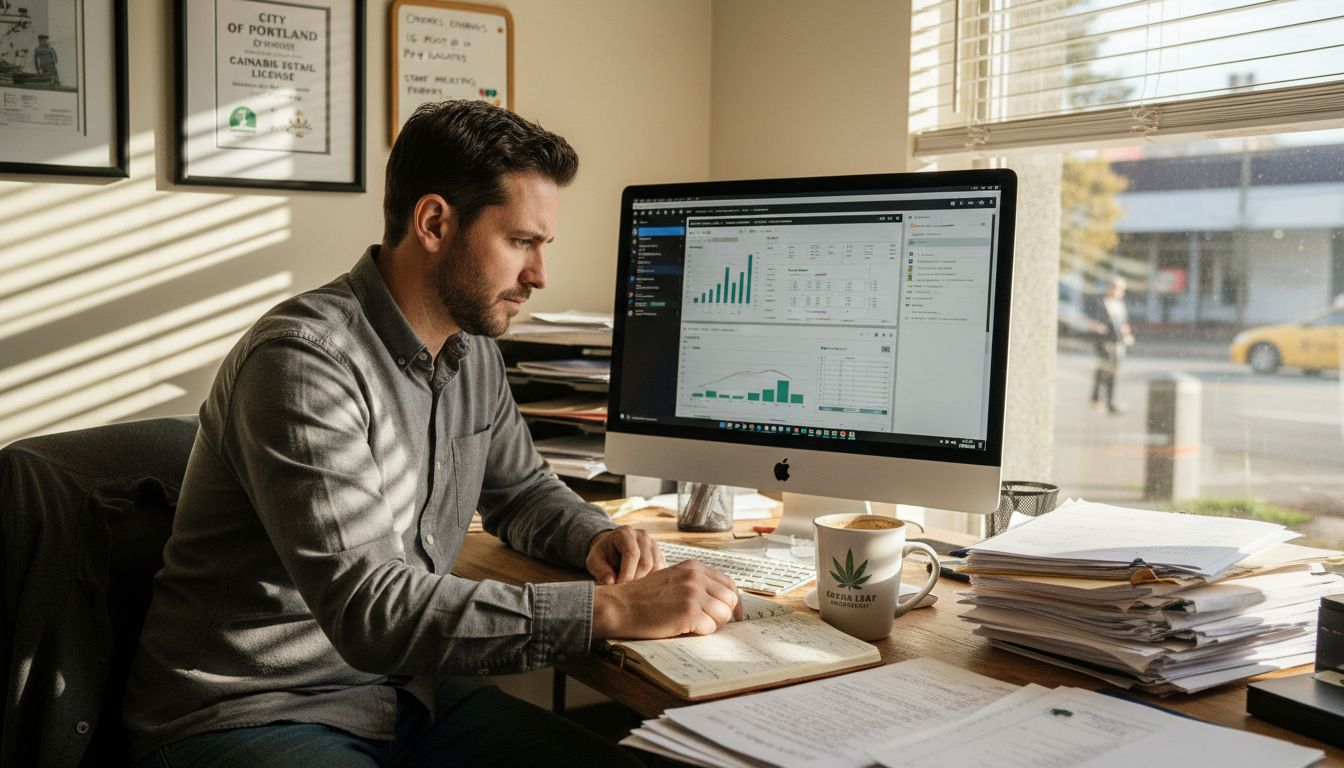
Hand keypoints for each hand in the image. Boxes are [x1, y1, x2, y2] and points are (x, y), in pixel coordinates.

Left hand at [586, 526, 664, 584]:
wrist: (612, 549)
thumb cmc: (603, 555)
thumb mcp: (594, 560)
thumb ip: (600, 570)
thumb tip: (611, 582)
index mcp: (625, 533)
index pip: (632, 554)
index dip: (626, 574)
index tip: (618, 587)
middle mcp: (643, 537)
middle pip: (646, 562)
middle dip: (635, 580)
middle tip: (624, 592)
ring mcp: (654, 545)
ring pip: (656, 568)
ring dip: (644, 583)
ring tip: (630, 591)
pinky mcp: (660, 556)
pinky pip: (661, 572)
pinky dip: (651, 583)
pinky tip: (639, 588)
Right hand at [591, 560, 743, 638]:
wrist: (620, 606)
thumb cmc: (643, 598)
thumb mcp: (673, 581)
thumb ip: (696, 585)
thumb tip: (722, 603)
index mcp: (694, 567)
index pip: (729, 583)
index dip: (732, 601)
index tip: (730, 615)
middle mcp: (696, 577)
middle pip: (730, 599)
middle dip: (721, 614)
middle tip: (705, 622)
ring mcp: (693, 593)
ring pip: (723, 615)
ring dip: (710, 624)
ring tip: (689, 624)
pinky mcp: (689, 612)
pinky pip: (710, 628)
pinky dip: (699, 633)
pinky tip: (681, 628)